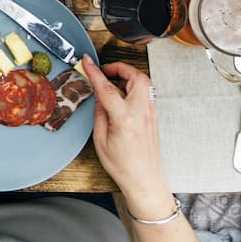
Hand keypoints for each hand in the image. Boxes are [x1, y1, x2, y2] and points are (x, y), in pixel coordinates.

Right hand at [83, 57, 168, 216]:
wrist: (143, 179)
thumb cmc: (122, 165)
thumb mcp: (100, 140)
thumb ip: (100, 114)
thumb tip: (100, 97)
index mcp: (125, 119)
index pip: (108, 88)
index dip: (95, 72)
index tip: (87, 63)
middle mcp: (141, 113)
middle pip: (136, 77)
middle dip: (120, 67)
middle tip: (106, 70)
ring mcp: (150, 114)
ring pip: (144, 83)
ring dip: (129, 76)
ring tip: (114, 81)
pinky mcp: (153, 116)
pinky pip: (146, 93)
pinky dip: (135, 86)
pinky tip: (123, 93)